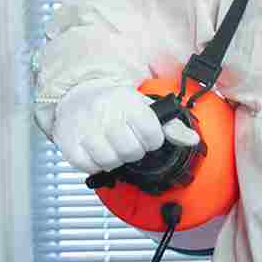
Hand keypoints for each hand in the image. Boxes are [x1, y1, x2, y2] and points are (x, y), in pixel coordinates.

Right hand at [51, 82, 198, 174]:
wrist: (77, 94)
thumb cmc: (115, 103)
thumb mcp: (144, 107)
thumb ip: (171, 126)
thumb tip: (192, 139)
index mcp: (128, 103)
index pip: (152, 134)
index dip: (152, 141)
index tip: (146, 136)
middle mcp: (106, 113)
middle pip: (132, 151)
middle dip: (134, 151)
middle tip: (127, 142)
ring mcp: (86, 128)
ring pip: (110, 161)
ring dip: (115, 160)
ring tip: (112, 147)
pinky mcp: (69, 141)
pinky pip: (88, 166)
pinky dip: (95, 165)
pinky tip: (97, 152)